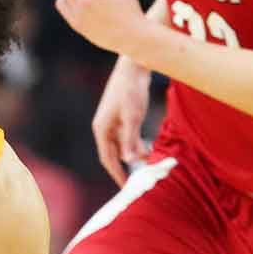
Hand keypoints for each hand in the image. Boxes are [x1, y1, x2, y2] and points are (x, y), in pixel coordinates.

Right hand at [92, 57, 152, 185]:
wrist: (133, 65)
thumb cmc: (131, 90)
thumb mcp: (133, 117)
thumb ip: (131, 140)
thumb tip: (130, 160)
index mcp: (102, 129)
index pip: (107, 159)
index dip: (117, 174)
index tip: (126, 187)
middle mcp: (104, 127)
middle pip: (115, 153)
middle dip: (128, 165)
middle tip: (142, 177)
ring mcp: (113, 121)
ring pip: (123, 144)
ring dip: (136, 153)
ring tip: (151, 158)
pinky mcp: (122, 116)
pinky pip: (128, 136)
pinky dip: (138, 143)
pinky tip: (149, 146)